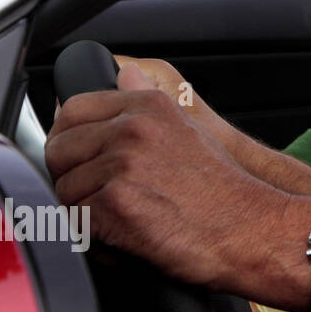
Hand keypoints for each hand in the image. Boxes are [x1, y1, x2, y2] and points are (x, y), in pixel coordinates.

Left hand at [45, 61, 295, 292]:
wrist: (251, 231)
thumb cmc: (226, 192)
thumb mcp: (192, 130)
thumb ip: (149, 103)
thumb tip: (125, 72)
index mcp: (150, 107)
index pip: (73, 110)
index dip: (71, 140)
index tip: (82, 160)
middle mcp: (135, 129)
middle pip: (59, 150)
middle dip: (73, 178)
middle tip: (104, 197)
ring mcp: (124, 164)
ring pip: (64, 191)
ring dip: (85, 213)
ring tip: (124, 220)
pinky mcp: (115, 203)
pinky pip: (75, 223)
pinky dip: (95, 239)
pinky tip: (126, 239)